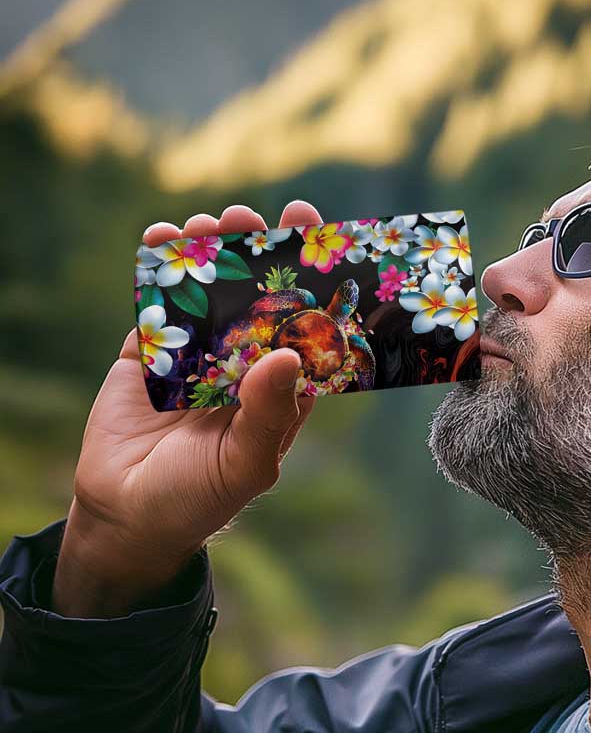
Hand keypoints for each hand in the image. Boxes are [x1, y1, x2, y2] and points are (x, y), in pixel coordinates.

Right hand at [52, 201, 324, 617]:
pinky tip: (162, 237)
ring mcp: (196, 354)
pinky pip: (158, 303)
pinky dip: (158, 269)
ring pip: (209, 292)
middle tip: (255, 217)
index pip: (305, 329)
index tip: (321, 241)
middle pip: (257, 298)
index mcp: (280, 389)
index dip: (315, 286)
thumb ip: (268, 413)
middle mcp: (243, 364)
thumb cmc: (200, 498)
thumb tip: (287, 354)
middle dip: (259, 254)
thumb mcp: (245, 464)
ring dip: (210, 252)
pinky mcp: (150, 352)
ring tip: (210, 222)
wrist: (127, 515)